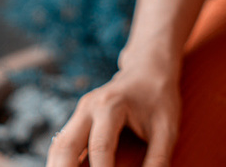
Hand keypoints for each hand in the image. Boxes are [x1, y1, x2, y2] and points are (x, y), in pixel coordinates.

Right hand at [45, 63, 180, 166]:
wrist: (148, 69)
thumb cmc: (160, 99)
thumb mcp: (167, 128)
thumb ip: (158, 159)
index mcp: (111, 105)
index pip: (100, 147)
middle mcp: (89, 107)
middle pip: (65, 146)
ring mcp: (80, 113)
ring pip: (59, 146)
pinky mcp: (79, 121)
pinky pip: (63, 146)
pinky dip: (63, 164)